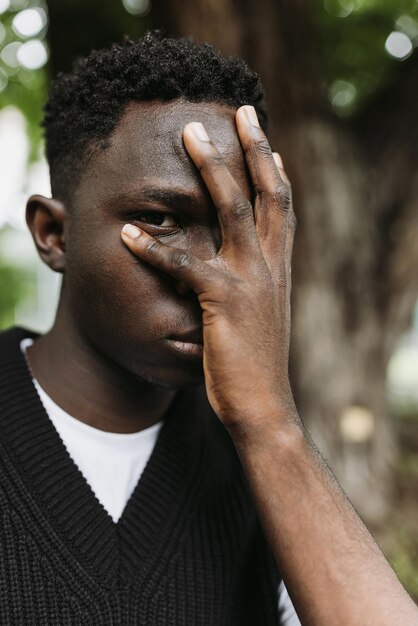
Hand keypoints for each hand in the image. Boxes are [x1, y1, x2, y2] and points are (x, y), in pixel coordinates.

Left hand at [121, 105, 296, 432]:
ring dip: (212, 168)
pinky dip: (154, 248)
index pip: (283, 209)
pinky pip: (184, 264)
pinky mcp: (224, 300)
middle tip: (241, 111)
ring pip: (232, 210)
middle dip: (253, 149)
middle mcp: (271, 266)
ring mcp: (250, 280)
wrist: (264, 405)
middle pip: (267, 194)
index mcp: (280, 269)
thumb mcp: (262, 318)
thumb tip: (237, 272)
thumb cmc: (255, 366)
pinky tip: (127, 234)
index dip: (277, 173)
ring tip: (190, 134)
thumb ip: (252, 287)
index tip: (268, 143)